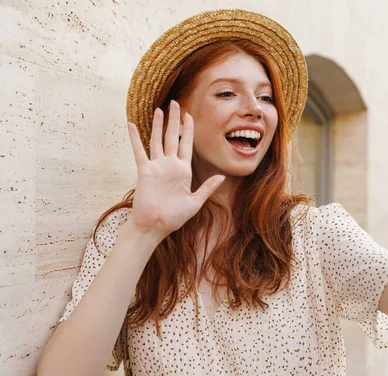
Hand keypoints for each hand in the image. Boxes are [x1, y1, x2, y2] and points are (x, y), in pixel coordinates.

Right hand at [126, 100, 224, 238]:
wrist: (155, 226)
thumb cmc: (174, 217)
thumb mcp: (195, 202)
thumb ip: (207, 187)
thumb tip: (222, 176)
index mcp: (184, 171)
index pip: (187, 144)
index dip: (189, 130)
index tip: (190, 115)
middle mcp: (170, 165)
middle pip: (173, 137)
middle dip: (175, 120)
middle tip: (175, 103)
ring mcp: (157, 166)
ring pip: (157, 140)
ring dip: (158, 125)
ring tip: (159, 109)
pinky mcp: (144, 171)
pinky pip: (139, 151)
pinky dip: (135, 138)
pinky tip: (132, 125)